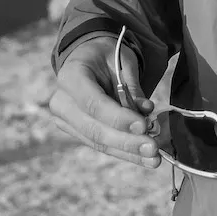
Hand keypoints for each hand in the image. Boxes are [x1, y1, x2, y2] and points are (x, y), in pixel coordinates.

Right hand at [44, 37, 162, 169]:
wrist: (88, 57)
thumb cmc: (106, 56)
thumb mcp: (121, 61)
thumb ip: (131, 88)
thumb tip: (145, 111)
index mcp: (70, 76)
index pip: (93, 104)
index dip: (118, 118)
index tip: (143, 126)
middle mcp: (62, 101)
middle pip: (94, 129)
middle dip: (126, 142)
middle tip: (153, 149)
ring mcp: (66, 120)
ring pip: (98, 142)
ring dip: (128, 153)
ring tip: (154, 159)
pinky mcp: (77, 132)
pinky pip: (102, 145)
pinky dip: (125, 153)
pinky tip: (146, 158)